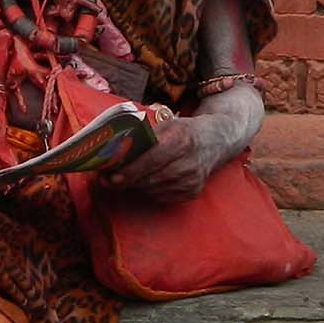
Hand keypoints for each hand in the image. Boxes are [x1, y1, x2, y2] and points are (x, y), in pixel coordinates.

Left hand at [104, 115, 221, 201]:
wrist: (215, 141)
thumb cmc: (184, 131)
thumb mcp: (165, 126)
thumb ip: (142, 138)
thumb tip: (113, 153)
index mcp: (181, 139)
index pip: (150, 160)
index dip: (129, 171)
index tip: (110, 177)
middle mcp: (189, 162)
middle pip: (150, 178)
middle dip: (127, 181)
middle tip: (108, 180)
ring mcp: (192, 180)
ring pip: (154, 190)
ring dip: (136, 186)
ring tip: (124, 180)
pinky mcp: (193, 192)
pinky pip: (162, 196)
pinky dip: (150, 191)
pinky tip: (145, 182)